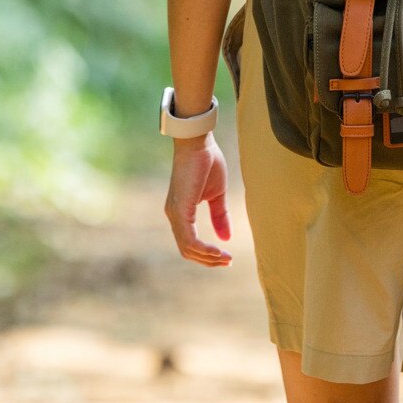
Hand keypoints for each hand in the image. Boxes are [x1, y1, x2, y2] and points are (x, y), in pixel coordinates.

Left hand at [164, 131, 231, 266]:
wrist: (198, 142)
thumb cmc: (206, 162)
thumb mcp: (217, 194)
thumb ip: (219, 216)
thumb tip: (226, 238)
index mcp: (181, 212)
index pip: (189, 243)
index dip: (207, 254)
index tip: (227, 257)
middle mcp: (174, 215)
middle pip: (187, 250)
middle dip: (208, 260)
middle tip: (228, 261)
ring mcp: (175, 213)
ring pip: (187, 248)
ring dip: (208, 257)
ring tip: (226, 257)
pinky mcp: (180, 209)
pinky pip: (189, 239)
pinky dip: (204, 248)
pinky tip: (219, 250)